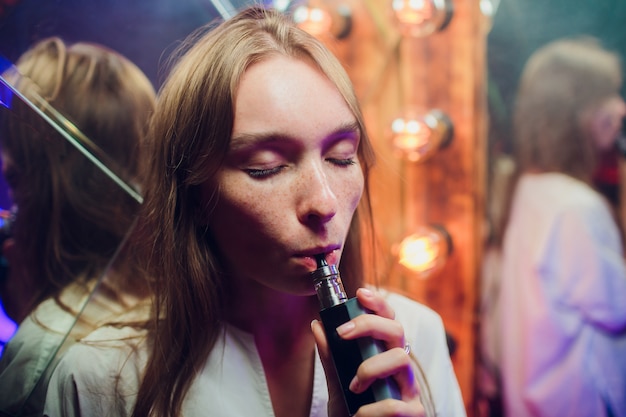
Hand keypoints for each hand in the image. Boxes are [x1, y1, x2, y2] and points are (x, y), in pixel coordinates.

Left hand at [311, 287, 424, 416]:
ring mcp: (409, 389)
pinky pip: (398, 405)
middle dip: (369, 325)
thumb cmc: (352, 411)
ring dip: (371, 368)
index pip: (388, 321)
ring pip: (401, 358)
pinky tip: (359, 415)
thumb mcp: (336, 384)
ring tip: (353, 387)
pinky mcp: (414, 413)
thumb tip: (317, 325)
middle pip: (397, 330)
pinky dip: (373, 410)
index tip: (360, 293)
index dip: (378, 303)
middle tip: (342, 334)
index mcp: (384, 356)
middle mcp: (400, 368)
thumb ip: (330, 358)